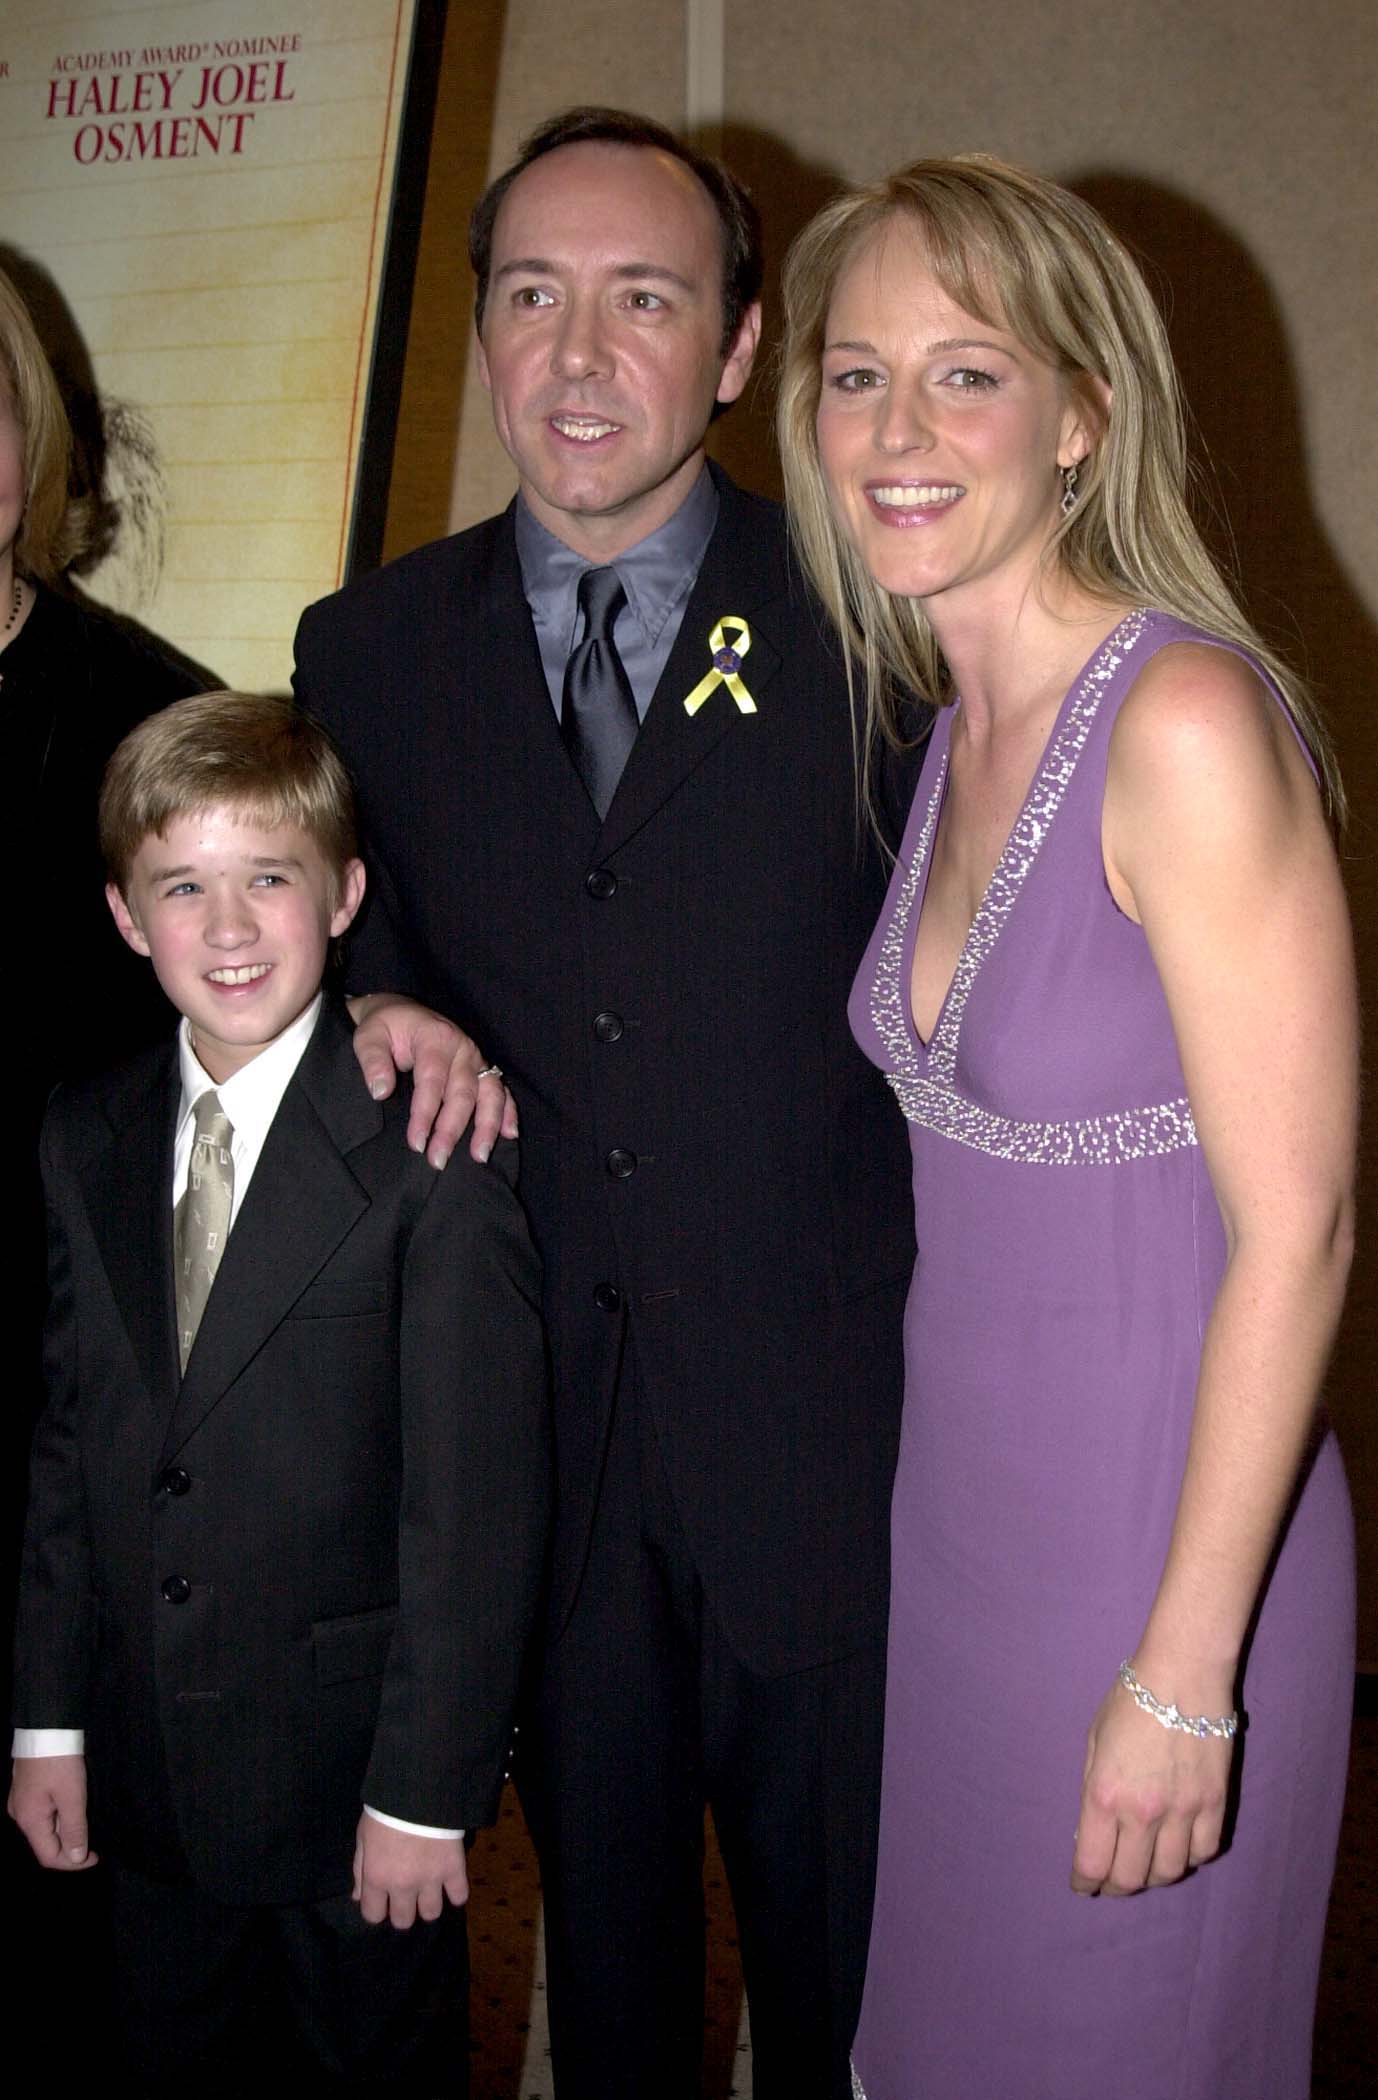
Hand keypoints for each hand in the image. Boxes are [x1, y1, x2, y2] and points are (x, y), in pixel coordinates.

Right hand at [8, 1756, 98, 1870]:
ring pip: (44, 1829)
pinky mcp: (26, 1789)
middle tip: (95, 1840)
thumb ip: (74, 1829)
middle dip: (70, 1847)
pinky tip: (74, 1809)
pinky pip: (43, 1814)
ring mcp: (21, 1801)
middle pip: (45, 1844)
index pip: (48, 1857)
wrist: (46, 1726)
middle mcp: (20, 1815)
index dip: (73, 1863)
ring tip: (87, 1824)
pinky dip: (59, 1817)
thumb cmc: (59, 1761)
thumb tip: (76, 1858)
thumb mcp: (73, 1796)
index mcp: (29, 1821)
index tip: (95, 1855)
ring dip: (66, 1832)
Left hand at [347, 995, 516, 1167]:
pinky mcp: (483, 1068)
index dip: (425, 1114)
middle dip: (452, 1130)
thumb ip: (373, 1061)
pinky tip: (509, 1134)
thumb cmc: (386, 1028)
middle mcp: (462, 1048)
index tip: (416, 1142)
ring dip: (487, 1126)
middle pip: (462, 1093)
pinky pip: (501, 1091)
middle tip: (438, 1160)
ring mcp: (476, 1058)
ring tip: (479, 1156)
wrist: (402, 1013)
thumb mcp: (369, 1036)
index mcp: (435, 1037)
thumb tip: (381, 1091)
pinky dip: (508, 1112)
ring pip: (490, 1094)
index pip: (432, 1080)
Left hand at [352, 1815, 468, 1928]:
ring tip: (429, 1889)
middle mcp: (403, 1886)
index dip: (378, 1909)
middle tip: (407, 1894)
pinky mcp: (454, 1868)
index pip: (373, 1916)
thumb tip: (358, 1897)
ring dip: (429, 1904)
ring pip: (431, 1914)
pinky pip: (459, 1896)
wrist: (420, 1788)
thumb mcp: (364, 1836)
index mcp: (377, 1877)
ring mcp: (431, 1879)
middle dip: (404, 1910)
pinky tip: (450, 1883)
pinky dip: (456, 1892)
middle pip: (404, 1921)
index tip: (383, 1899)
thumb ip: (360, 1869)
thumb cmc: (386, 1810)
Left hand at [1071, 1672, 1231, 1895]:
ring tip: (1145, 1867)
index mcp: (1104, 1794)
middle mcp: (1143, 1812)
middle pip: (1131, 1878)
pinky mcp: (1216, 1804)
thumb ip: (1092, 1787)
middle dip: (1117, 1887)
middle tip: (1112, 1882)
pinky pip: (1204, 1851)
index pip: (1092, 1863)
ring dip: (1153, 1876)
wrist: (1183, 1673)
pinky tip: (1180, 1849)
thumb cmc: (1130, 1700)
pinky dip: (1189, 1858)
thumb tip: (1093, 1828)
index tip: (1084, 1886)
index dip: (1085, 1883)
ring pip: (1170, 1871)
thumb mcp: (1094, 1740)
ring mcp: (1184, 1811)